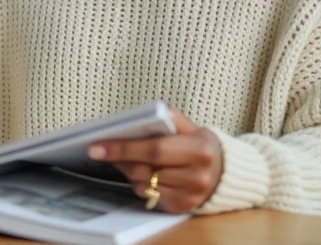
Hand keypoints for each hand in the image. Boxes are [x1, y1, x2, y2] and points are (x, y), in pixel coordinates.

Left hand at [87, 109, 223, 213]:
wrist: (223, 173)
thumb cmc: (199, 145)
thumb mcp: (190, 127)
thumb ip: (170, 118)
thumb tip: (142, 114)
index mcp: (199, 149)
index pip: (155, 149)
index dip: (124, 147)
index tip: (97, 145)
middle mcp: (197, 176)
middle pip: (145, 169)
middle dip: (120, 159)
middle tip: (101, 150)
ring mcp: (189, 195)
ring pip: (143, 184)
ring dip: (128, 171)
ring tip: (126, 159)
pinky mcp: (181, 207)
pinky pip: (148, 196)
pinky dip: (140, 184)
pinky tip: (143, 174)